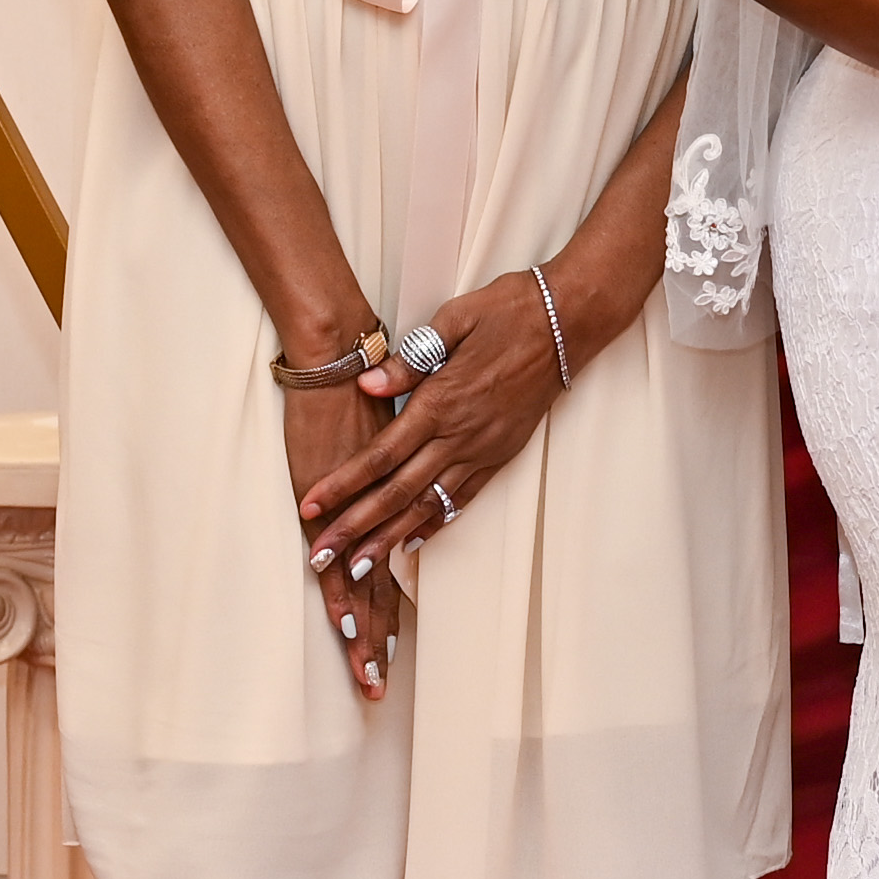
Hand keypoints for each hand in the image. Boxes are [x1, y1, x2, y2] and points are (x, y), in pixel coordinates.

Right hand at [282, 374, 405, 702]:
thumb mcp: (379, 437)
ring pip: (361, 583)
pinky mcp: (327, 501)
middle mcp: (371, 515)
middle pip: (376, 591)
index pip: (385, 576)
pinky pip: (336, 555)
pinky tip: (344, 624)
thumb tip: (378, 497)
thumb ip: (378, 475)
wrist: (338, 356)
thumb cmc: (360, 389)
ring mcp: (350, 511)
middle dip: (375, 641)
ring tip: (365, 673)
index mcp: (383, 509)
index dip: (386, 616)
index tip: (389, 654)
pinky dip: (340, 592)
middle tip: (376, 688)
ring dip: (362, 630)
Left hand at [301, 272, 577, 577]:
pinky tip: (413, 539)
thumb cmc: (508, 312)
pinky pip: (464, 497)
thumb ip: (409, 359)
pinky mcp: (502, 453)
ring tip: (361, 566)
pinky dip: (436, 522)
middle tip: (324, 557)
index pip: (381, 455)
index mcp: (441, 402)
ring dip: (391, 538)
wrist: (568, 323)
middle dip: (356, 528)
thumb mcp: (453, 320)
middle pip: (398, 493)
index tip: (311, 507)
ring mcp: (484, 449)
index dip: (343, 485)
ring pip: (429, 505)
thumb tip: (367, 385)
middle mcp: (461, 436)